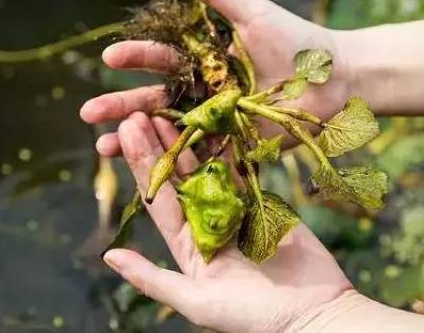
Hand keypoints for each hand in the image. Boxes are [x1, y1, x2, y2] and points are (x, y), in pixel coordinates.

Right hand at [80, 0, 353, 156]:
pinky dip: (173, 165)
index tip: (109, 57)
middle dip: (120, 106)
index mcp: (204, 59)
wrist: (338, 80)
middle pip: (154, 99)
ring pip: (167, 131)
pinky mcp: (233, 145)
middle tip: (88, 112)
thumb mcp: (254, 15)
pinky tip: (145, 174)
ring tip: (101, 150)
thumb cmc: (298, 42)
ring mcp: (215, 121)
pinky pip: (199, 157)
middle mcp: (203, 90)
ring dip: (134, 140)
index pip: (161, 58)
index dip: (135, 57)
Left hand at [103, 112, 351, 332]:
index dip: (141, 165)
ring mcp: (234, 211)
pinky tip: (213, 122)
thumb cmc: (252, 317)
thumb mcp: (196, 302)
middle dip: (158, 145)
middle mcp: (206, 224)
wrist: (314, 314)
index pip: (158, 199)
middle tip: (139, 111)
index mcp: (187, 245)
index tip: (126, 132)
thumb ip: (152, 279)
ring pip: (206, 168)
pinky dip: (228, 148)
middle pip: (177, 178)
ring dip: (188, 141)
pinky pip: (241, 170)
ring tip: (169, 111)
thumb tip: (109, 257)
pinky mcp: (262, 203)